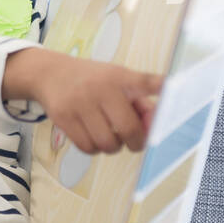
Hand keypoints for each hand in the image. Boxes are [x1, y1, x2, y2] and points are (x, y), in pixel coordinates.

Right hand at [28, 50, 163, 154]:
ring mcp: (80, 104)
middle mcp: (101, 89)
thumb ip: (138, 100)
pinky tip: (93, 138)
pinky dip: (94, 149)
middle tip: (133, 141)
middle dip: (136, 142)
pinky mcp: (63, 118)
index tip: (173, 90)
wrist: (50, 74)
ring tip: (109, 137)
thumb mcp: (115, 79)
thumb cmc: (92, 80)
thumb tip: (151, 127)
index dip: (161, 87)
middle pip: (128, 128)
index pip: (144, 82)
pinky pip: (87, 147)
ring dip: (113, 147)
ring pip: (107, 143)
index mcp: (119, 77)